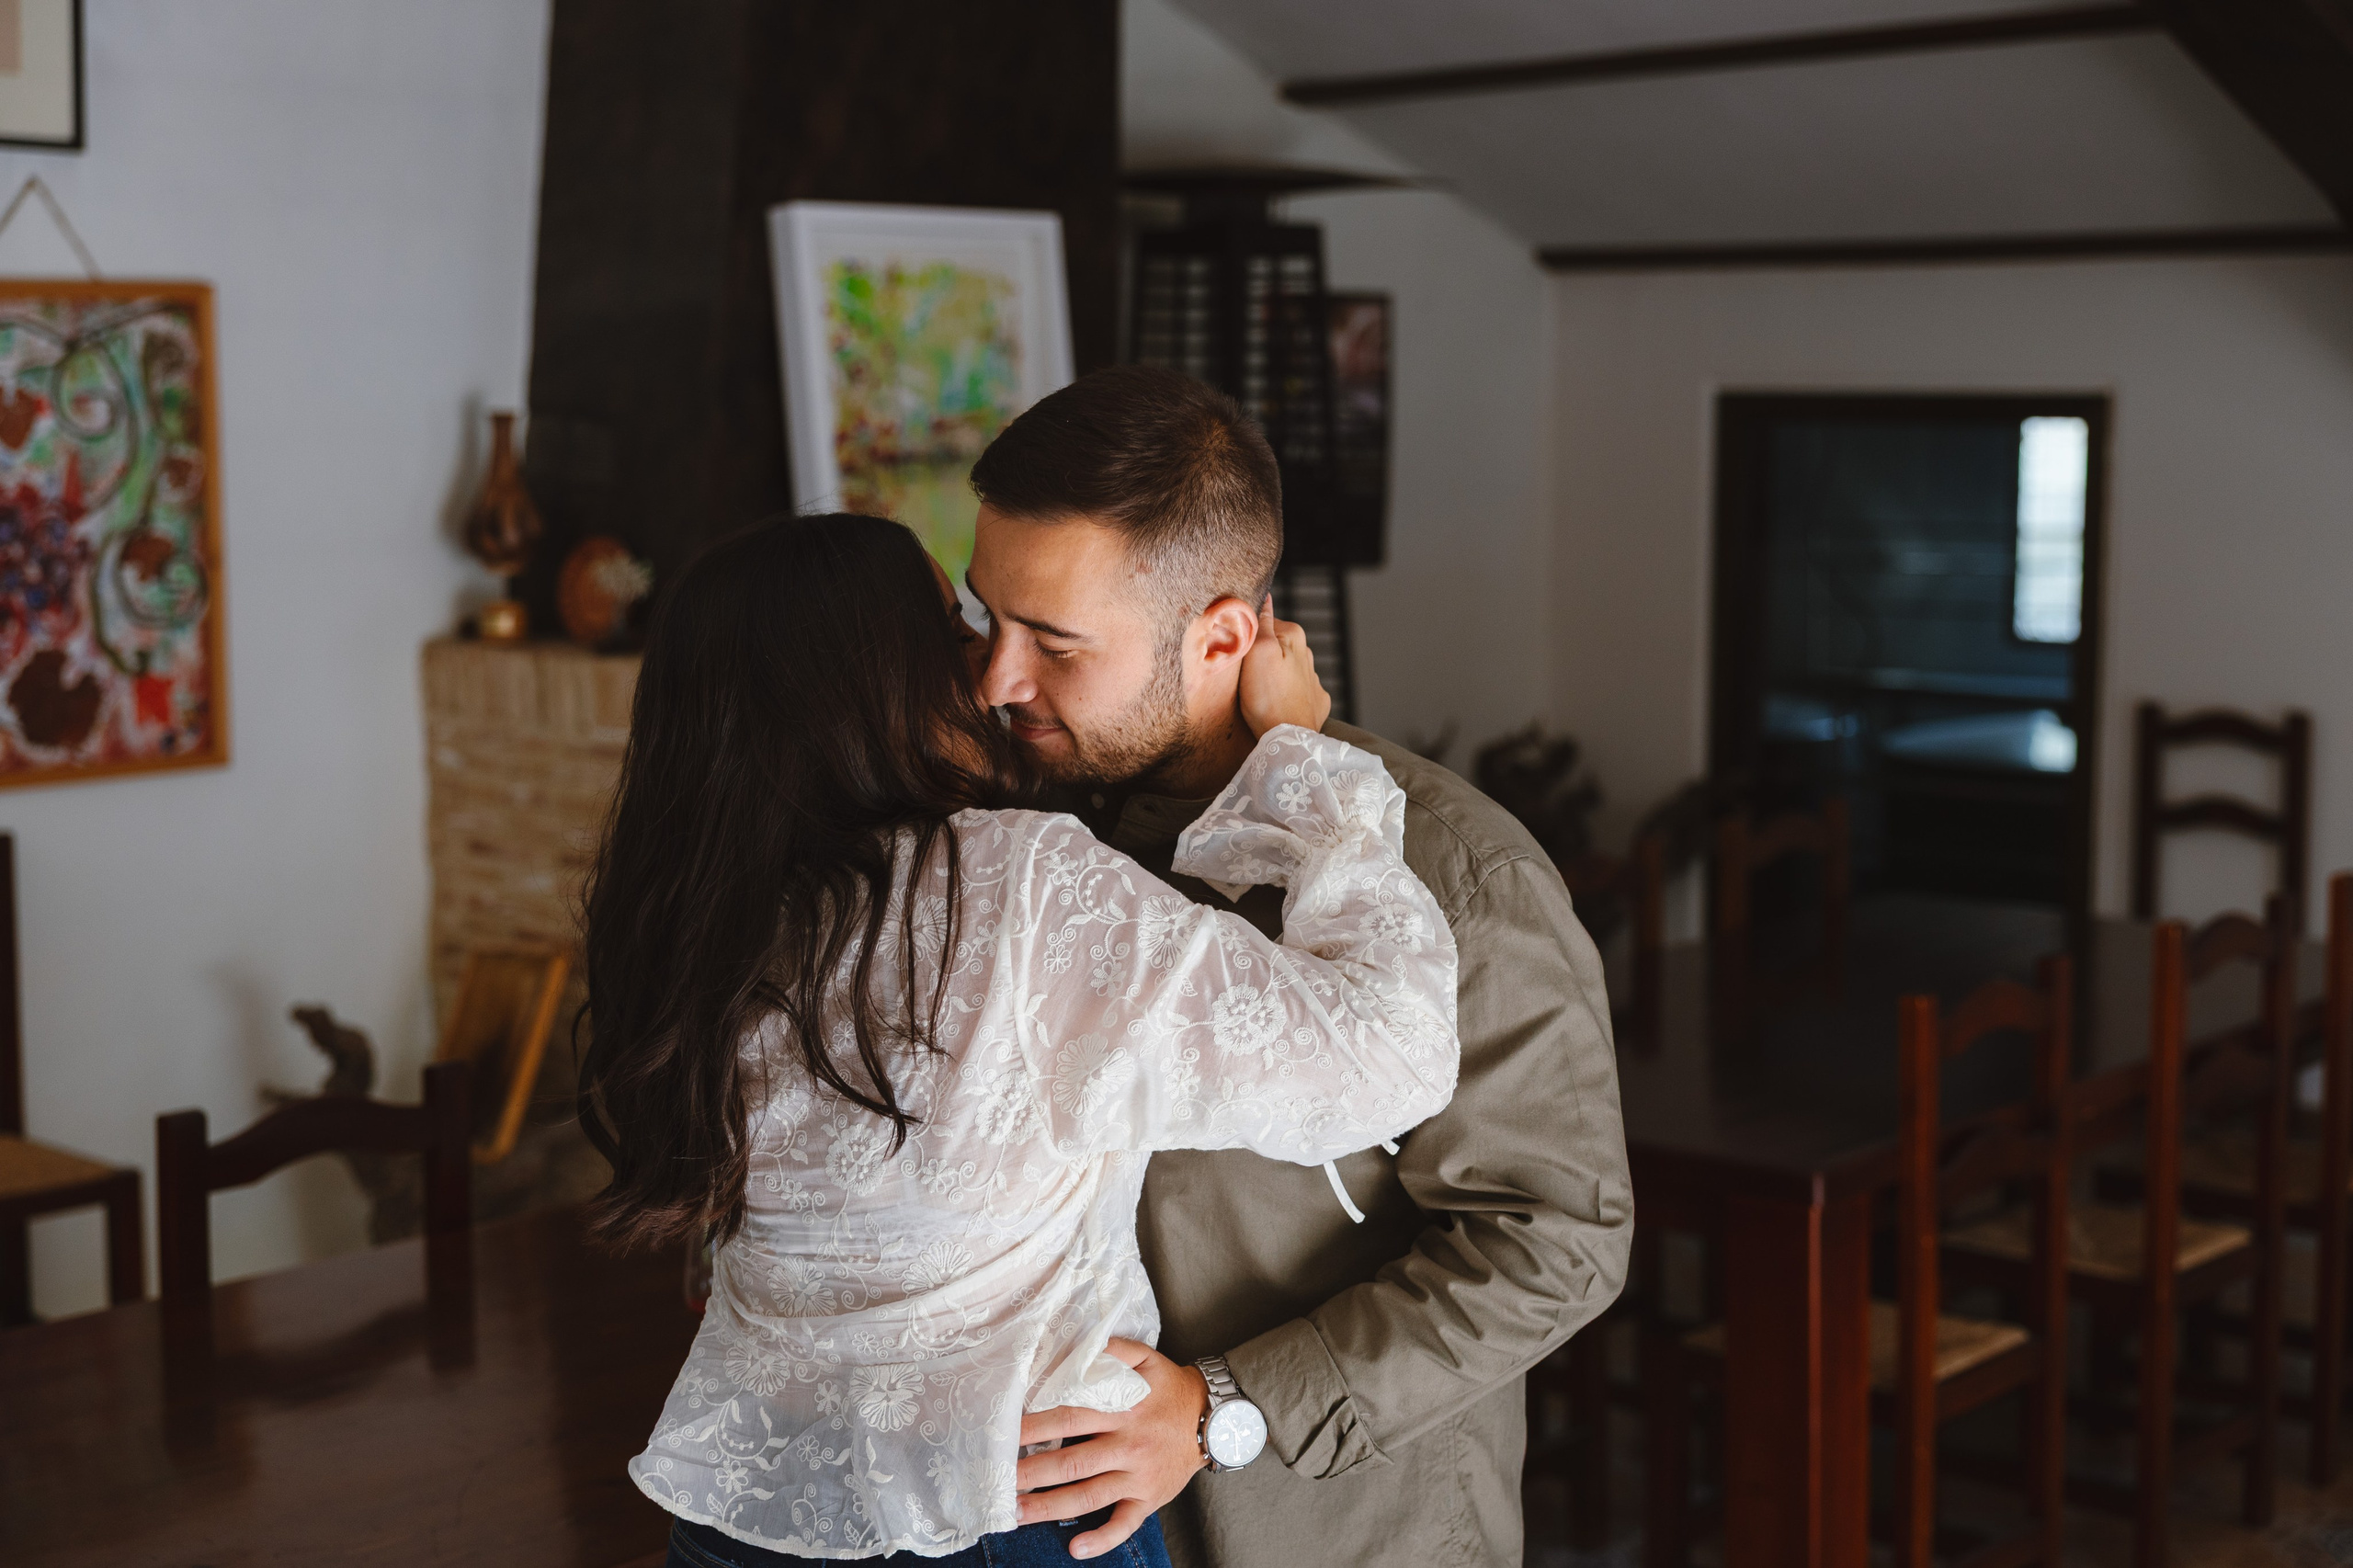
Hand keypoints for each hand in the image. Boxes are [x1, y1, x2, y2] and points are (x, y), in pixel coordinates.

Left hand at [1015, 1337, 1208, 1558]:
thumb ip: (1113, 1349)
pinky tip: (1076, 1548)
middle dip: (1032, 1472)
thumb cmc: (1172, 1390)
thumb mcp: (1147, 1359)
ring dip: (1050, 1507)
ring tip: (1017, 1513)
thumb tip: (1078, 1347)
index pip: (1070, 1417)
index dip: (1036, 1426)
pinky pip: (1125, 1524)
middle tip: (998, 1479)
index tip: (1006, 1433)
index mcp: (1122, 1411)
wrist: (1216, 1420)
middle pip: (1072, 1461)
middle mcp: (1127, 1446)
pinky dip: (1102, 1538)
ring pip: (1089, 1495)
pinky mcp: (1149, 1499)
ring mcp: (1137, 1477)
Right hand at [1237, 597, 1329, 737]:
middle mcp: (1308, 654)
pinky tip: (1276, 705)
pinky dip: (1286, 694)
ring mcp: (1314, 680)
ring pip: (1286, 669)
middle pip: (1276, 647)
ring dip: (1274, 675)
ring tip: (1259, 694)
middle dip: (1261, 656)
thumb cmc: (1267, 697)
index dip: (1248, 637)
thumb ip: (1261, 624)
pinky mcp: (1317, 702)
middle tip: (1244, 676)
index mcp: (1294, 636)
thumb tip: (1267, 597)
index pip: (1265, 624)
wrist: (1288, 740)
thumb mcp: (1257, 653)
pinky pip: (1297, 691)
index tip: (1238, 655)